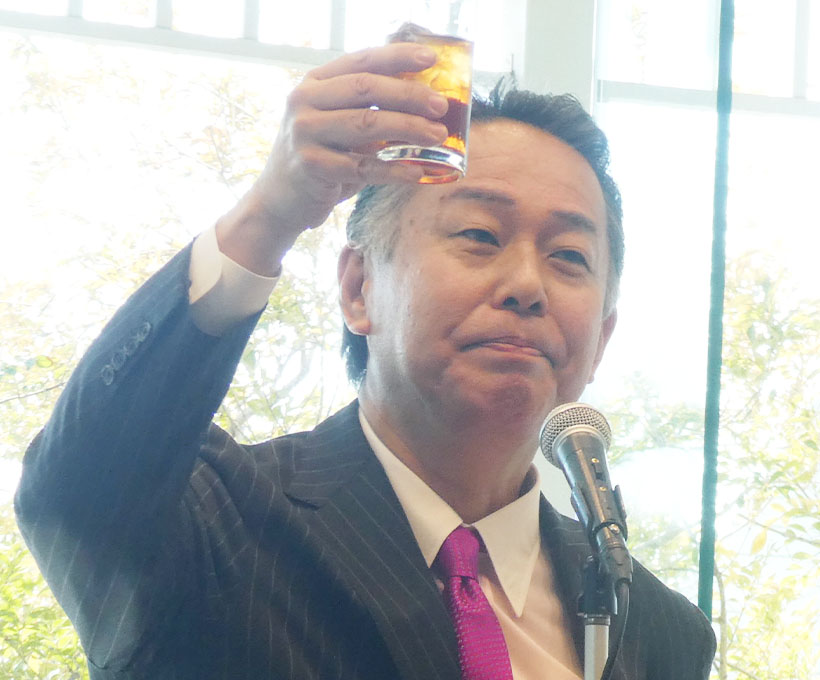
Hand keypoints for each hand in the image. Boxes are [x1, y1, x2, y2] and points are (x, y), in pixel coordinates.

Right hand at [216, 43, 448, 273]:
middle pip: (366, 88)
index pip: (362, 61)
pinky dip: (394, 170)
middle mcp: (304, 101)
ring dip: (408, 128)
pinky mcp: (312, 167)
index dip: (398, 57)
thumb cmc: (320, 157)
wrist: (280, 198)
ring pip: (367, 124)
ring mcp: (305, 133)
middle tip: (441, 106)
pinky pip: (363, 167)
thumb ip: (366, 106)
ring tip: (437, 135)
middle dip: (409, 94)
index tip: (431, 59)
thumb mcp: (336, 122)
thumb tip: (425, 97)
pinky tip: (417, 172)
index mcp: (314, 82)